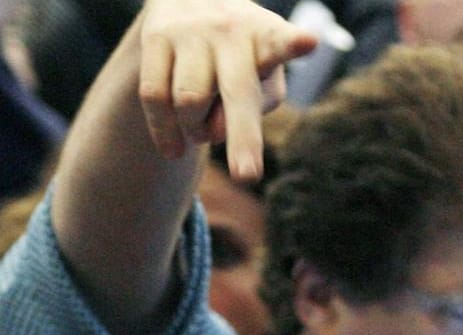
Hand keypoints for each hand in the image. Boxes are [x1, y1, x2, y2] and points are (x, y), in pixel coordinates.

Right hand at [136, 0, 316, 179]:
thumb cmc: (240, 52)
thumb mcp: (261, 73)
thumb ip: (253, 109)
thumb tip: (213, 132)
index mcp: (267, 37)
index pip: (281, 42)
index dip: (294, 44)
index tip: (308, 43)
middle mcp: (231, 30)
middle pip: (236, 90)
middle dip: (243, 136)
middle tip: (248, 176)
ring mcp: (192, 32)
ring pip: (189, 102)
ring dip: (194, 130)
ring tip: (199, 127)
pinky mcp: (157, 36)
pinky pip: (155, 96)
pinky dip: (163, 131)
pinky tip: (173, 150)